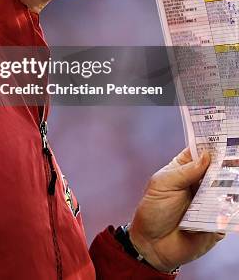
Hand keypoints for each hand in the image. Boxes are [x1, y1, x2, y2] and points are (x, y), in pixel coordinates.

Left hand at [129, 147, 224, 272]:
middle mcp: (200, 184)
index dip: (211, 144)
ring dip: (230, 184)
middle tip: (235, 157)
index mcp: (185, 169)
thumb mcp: (163, 184)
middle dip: (227, 163)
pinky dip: (230, 207)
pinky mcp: (217, 223)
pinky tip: (229, 202)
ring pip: (228, 190)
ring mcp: (210, 203)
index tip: (223, 135)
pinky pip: (229, 213)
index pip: (202, 152)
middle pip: (219, 170)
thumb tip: (207, 156)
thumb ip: (185, 171)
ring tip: (233, 178)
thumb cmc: (153, 211)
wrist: (152, 245)